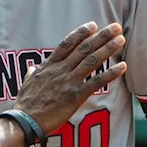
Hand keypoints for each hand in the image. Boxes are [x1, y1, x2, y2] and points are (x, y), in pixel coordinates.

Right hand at [12, 21, 126, 133]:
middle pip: (84, 48)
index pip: (67, 44)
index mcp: (49, 66)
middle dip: (101, 36)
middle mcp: (60, 70)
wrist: (25, 121)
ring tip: (121, 39)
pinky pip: (96, 81)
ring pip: (92, 60)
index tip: (93, 25)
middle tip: (115, 27)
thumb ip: (33, 73)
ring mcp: (68, 82)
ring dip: (108, 48)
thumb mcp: (26, 83)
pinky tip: (122, 66)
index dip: (81, 33)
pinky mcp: (75, 96)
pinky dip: (110, 73)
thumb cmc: (25, 105)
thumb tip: (33, 68)